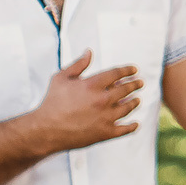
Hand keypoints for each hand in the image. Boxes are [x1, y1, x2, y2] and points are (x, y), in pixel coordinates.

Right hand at [27, 51, 143, 150]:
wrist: (45, 129)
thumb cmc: (52, 102)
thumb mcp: (61, 78)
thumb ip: (78, 64)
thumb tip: (89, 52)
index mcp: (92, 84)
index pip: (117, 73)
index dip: (128, 70)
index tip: (134, 70)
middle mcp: (102, 99)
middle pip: (126, 89)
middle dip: (135, 84)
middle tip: (140, 83)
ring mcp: (105, 117)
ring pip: (128, 107)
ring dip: (134, 102)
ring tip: (137, 99)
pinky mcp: (105, 133)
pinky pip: (125, 129)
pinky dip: (132, 126)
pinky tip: (136, 123)